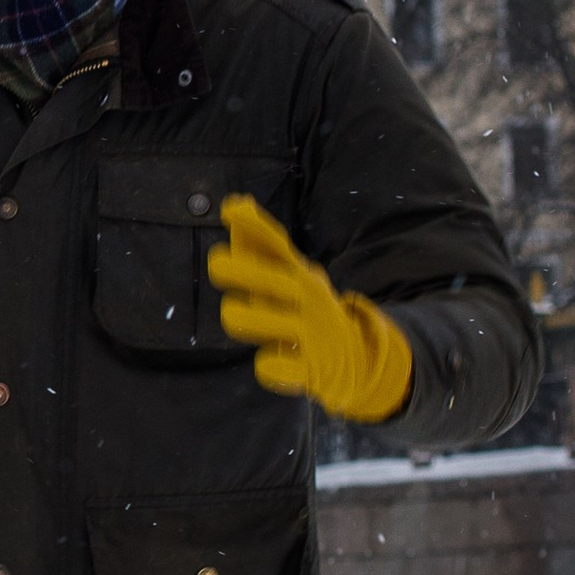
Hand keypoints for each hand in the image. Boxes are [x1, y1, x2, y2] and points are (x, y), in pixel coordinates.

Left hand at [208, 195, 414, 423]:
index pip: (279, 246)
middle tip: (216, 264)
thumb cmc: (303, 312)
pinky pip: (274, 367)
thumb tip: (234, 205)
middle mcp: (309, 300)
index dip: (257, 227)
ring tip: (235, 315)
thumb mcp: (289, 278)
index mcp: (301, 277)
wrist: (357, 358)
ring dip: (243, 317)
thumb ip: (261, 249)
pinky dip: (269, 366)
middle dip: (244, 270)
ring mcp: (313, 334)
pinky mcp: (312, 369)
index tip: (233, 208)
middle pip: (273, 281)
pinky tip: (273, 361)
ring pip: (264, 322)